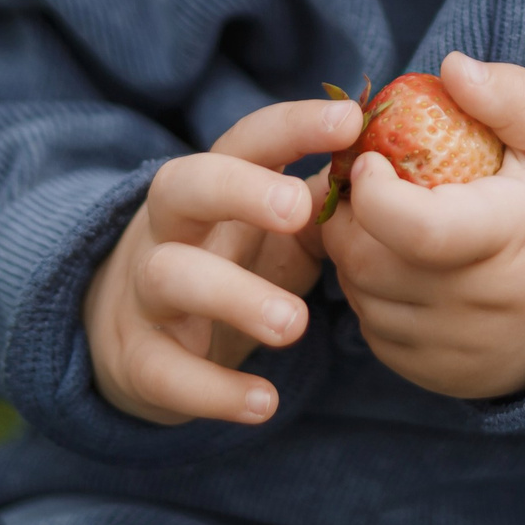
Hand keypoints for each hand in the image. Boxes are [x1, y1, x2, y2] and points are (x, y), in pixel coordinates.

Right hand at [83, 95, 362, 424]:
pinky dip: (212, 390)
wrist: (135, 335)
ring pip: (170, 276)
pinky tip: (263, 403)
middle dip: (239, 190)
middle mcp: (169, 226)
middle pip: (184, 185)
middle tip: (297, 210)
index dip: (294, 125)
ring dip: (234, 297)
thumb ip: (320, 205)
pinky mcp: (136, 358)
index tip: (350, 121)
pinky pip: (163, 371)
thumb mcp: (273, 231)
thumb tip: (388, 178)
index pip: (247, 139)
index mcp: (212, 184)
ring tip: (294, 326)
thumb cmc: (229, 263)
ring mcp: (145, 291)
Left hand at [321, 53, 524, 399]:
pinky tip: (397, 265)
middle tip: (359, 184)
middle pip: (370, 263)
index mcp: (508, 239)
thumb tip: (451, 66)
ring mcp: (456, 348)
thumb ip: (510, 98)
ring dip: (353, 253)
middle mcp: (479, 305)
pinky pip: (374, 332)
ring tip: (379, 220)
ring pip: (362, 298)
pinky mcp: (438, 375)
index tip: (368, 157)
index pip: (418, 228)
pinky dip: (370, 295)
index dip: (372, 191)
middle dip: (347, 216)